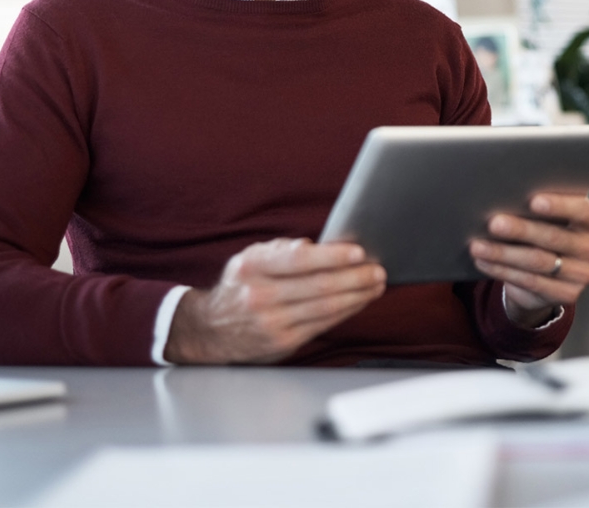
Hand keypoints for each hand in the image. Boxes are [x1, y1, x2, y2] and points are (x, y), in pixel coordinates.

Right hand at [163, 238, 385, 363]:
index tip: (358, 252)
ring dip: (357, 296)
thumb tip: (319, 246)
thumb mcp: (251, 258)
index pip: (299, 260)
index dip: (332, 256)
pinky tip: (359, 302)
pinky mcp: (283, 342)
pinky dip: (345, 312)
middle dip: (355, 277)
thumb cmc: (240, 285)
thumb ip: (282, 250)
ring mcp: (272, 322)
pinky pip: (323, 325)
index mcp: (253, 267)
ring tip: (376, 285)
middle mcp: (261, 296)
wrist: (210, 329)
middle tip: (377, 270)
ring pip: (326, 308)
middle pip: (319, 286)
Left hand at [469, 194, 588, 328]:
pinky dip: (502, 270)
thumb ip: (533, 205)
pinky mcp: (567, 294)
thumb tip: (501, 195)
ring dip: (503, 253)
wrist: (545, 269)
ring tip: (477, 245)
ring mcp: (582, 274)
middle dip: (520, 230)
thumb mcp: (544, 216)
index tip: (533, 201)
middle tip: (493, 223)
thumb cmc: (541, 227)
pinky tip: (483, 261)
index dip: (559, 206)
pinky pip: (531, 281)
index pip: (581, 211)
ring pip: (538, 261)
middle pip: (554, 237)